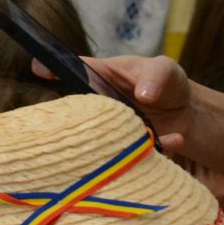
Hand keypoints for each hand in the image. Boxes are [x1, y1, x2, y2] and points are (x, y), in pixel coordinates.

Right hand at [35, 54, 193, 153]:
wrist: (185, 116)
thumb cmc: (166, 84)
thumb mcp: (165, 70)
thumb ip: (156, 76)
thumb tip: (144, 95)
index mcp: (99, 78)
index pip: (73, 70)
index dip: (53, 68)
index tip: (39, 67)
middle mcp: (95, 107)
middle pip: (75, 113)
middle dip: (79, 120)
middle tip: (101, 123)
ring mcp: (104, 131)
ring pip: (95, 141)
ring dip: (117, 143)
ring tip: (149, 132)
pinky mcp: (119, 152)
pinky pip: (124, 157)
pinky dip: (148, 153)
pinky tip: (175, 139)